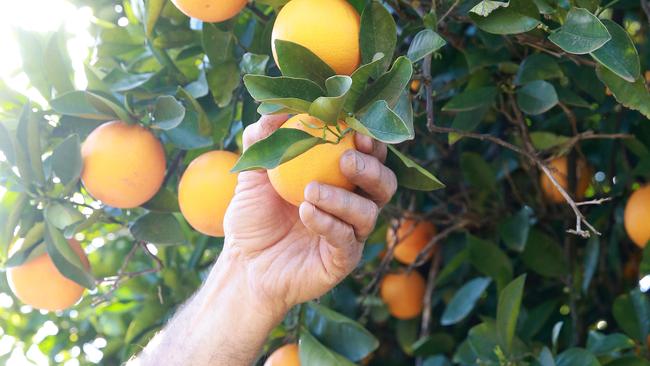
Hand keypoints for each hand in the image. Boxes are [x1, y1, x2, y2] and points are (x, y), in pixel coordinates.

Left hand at [221, 114, 396, 316]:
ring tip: (310, 190)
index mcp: (340, 181)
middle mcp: (352, 206)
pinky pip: (346, 240)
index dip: (370, 142)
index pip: (368, 157)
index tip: (357, 129)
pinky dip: (329, 223)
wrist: (243, 264)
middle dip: (372, 169)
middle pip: (384, 184)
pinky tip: (307, 212)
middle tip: (346, 159)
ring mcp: (350, 235)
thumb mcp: (253, 173)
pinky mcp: (342, 260)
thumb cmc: (252, 217)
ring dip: (343, 198)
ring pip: (368, 213)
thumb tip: (275, 107)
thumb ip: (263, 139)